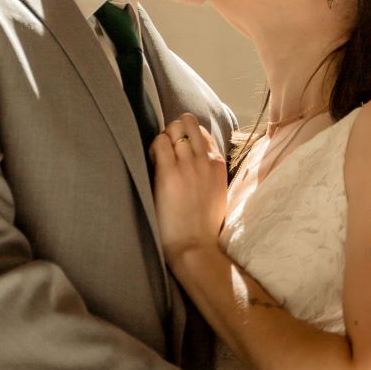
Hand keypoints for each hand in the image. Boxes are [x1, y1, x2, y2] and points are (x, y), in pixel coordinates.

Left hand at [149, 112, 228, 263]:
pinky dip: (154, 148)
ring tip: (158, 157)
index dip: (185, 137)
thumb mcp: (216, 192)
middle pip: (187, 123)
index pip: (201, 132)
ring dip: (162, 138)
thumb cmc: (203, 225)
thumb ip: (209, 173)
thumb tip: (195, 160)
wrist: (196, 246)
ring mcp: (188, 164)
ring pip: (173, 128)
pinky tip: (153, 163)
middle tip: (165, 148)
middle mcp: (205, 159)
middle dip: (174, 130)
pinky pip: (160, 143)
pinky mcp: (170, 173)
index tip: (177, 151)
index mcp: (217, 164)